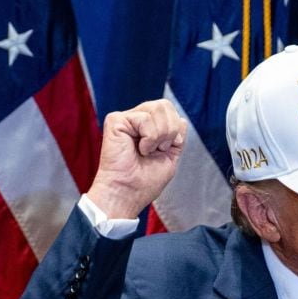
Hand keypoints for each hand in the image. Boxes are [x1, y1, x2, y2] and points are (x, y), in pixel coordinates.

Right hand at [85, 99, 187, 219]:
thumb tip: (181, 119)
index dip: (176, 129)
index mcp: (147, 127)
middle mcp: (136, 120)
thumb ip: (177, 136)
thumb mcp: (170, 156)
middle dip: (170, 130)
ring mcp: (126, 119)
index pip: (169, 110)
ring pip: (158, 108)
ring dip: (160, 135)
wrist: (128, 193)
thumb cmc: (144, 182)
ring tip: (147, 150)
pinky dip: (149, 138)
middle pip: (165, 105)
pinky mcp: (116, 120)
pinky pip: (145, 118)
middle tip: (158, 149)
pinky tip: (139, 149)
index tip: (166, 149)